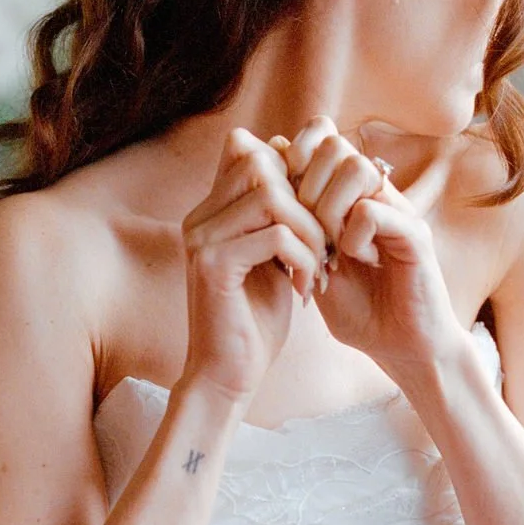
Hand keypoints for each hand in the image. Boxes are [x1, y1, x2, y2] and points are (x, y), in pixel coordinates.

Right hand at [179, 128, 329, 401]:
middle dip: (305, 198)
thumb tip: (299, 167)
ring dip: (310, 230)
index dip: (290, 170)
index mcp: (210, 212)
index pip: (246, 148)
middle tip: (324, 243)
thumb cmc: (254, 320)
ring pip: (271, 195)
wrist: (228, 376)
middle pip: (260, 162)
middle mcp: (199, 218)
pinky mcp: (213, 265)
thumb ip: (277, 216)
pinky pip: (275, 234)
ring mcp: (201, 239)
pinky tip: (305, 288)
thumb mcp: (271, 257)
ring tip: (319, 267)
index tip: (315, 216)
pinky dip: (304, 258)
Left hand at [273, 117, 467, 378]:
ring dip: (329, 207)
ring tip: (328, 245)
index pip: (321, 137)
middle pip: (334, 144)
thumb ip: (294, 228)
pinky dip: (352, 235)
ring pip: (355, 168)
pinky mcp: (415, 235)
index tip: (282, 205)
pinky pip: (372, 210)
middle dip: (305, 184)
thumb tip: (260, 184)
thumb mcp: (313, 266)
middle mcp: (378, 193)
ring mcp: (399, 210)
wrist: (402, 349)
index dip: (292, 161)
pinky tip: (353, 260)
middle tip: (305, 229)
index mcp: (353, 195)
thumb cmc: (359, 310)